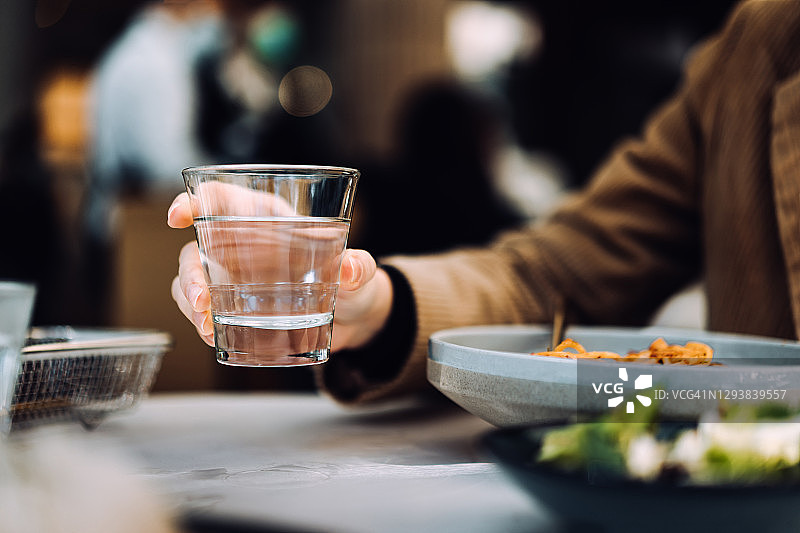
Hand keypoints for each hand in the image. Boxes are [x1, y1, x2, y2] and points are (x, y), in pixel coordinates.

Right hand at [167, 192, 392, 350]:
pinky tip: (214, 336)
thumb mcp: (359, 274)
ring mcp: (234, 277)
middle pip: (197, 248)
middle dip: (190, 273)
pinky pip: (203, 309)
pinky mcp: (235, 306)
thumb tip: (351, 268)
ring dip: (190, 303)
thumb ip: (359, 266)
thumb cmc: (351, 282)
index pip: (222, 198)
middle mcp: (242, 245)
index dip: (194, 201)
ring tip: (208, 327)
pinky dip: (200, 322)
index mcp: (268, 218)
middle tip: (201, 301)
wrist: (354, 319)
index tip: (178, 216)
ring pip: (192, 281)